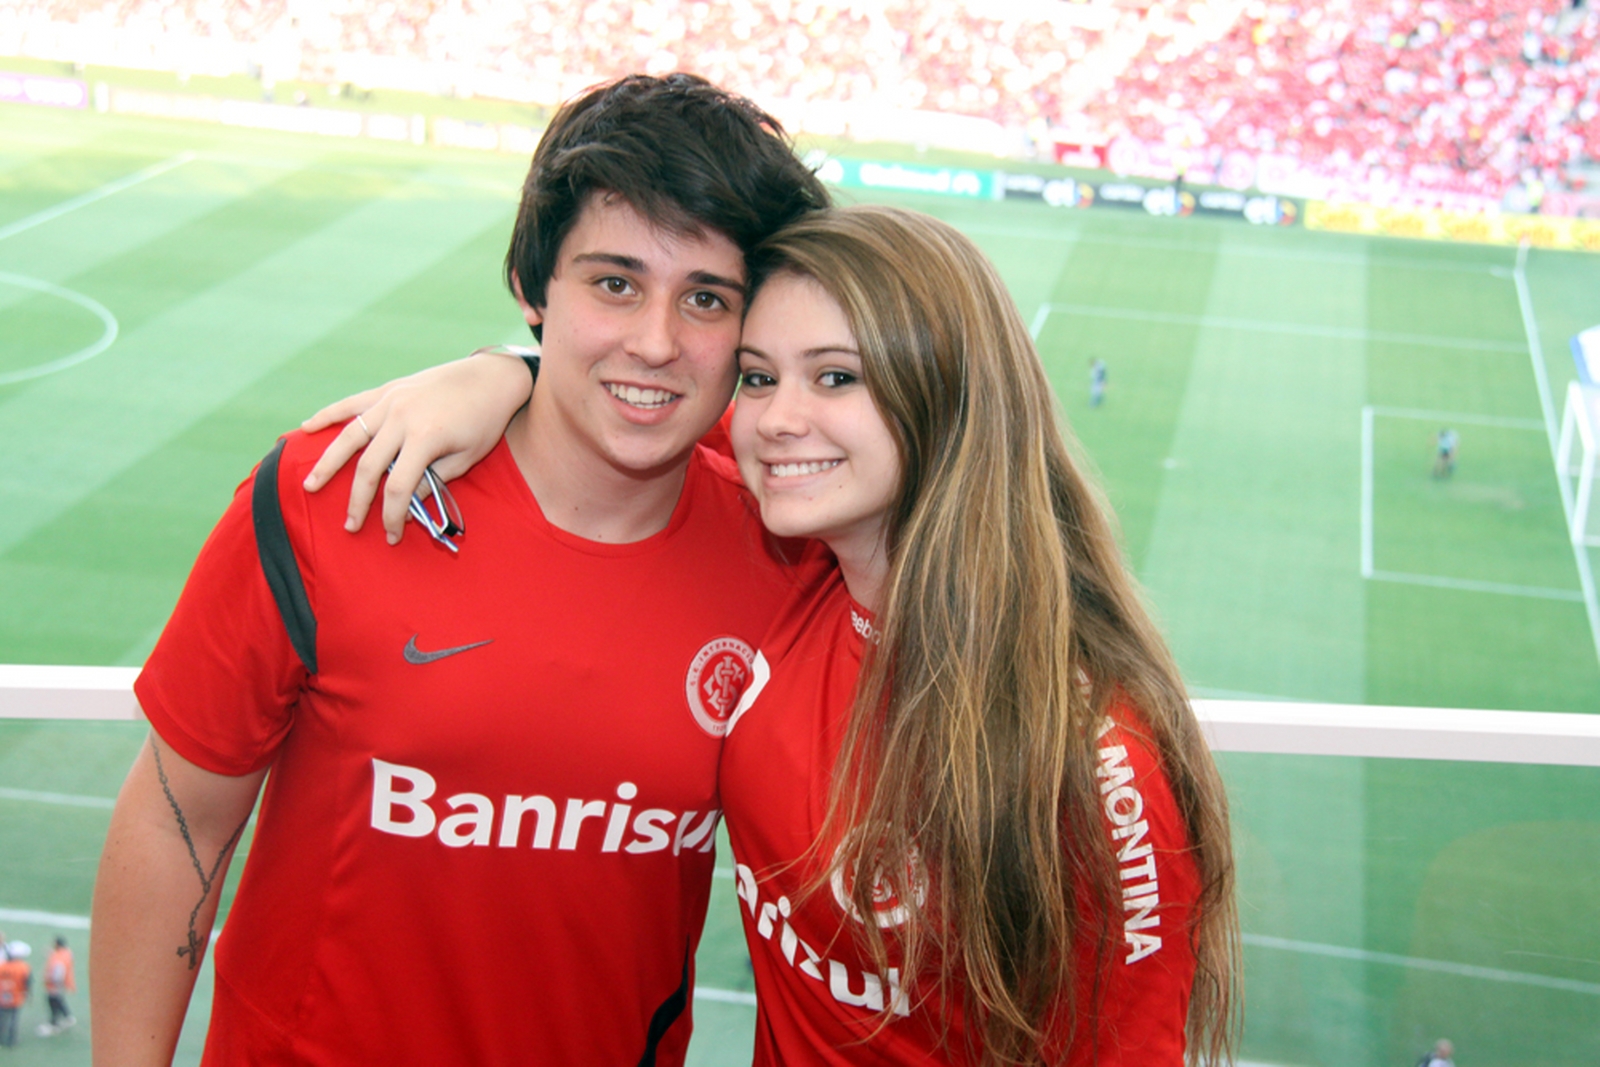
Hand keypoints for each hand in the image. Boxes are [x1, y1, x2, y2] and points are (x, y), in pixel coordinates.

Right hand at [299, 351, 534, 541]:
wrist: (491, 377)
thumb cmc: (485, 421)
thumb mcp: (466, 458)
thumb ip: (434, 481)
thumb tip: (406, 506)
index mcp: (425, 437)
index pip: (397, 487)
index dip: (391, 515)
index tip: (391, 534)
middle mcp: (402, 417)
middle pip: (368, 467)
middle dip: (358, 500)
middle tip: (350, 526)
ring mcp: (392, 400)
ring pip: (350, 436)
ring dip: (327, 463)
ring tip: (311, 485)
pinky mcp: (389, 389)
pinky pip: (352, 404)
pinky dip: (328, 415)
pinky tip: (307, 428)